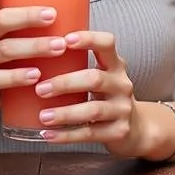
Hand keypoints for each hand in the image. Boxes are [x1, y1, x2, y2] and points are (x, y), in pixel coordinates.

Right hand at [0, 0, 69, 120]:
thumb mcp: (2, 37)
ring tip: (59, 46)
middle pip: (1, 19)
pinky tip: (37, 76)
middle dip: (29, 15)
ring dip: (35, 46)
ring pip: (6, 49)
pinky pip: (1, 79)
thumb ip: (21, 24)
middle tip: (53, 14)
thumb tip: (66, 5)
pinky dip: (20, 76)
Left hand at [31, 31, 145, 156]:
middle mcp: (122, 84)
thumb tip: (38, 50)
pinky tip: (49, 135)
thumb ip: (79, 63)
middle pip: (94, 79)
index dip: (88, 39)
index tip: (65, 40)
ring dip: (65, 113)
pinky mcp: (119, 132)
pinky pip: (90, 133)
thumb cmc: (107, 95)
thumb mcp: (101, 75)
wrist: (136, 128)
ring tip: (43, 116)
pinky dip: (67, 135)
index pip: (107, 44)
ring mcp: (122, 109)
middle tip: (40, 88)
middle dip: (65, 83)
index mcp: (115, 65)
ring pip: (93, 109)